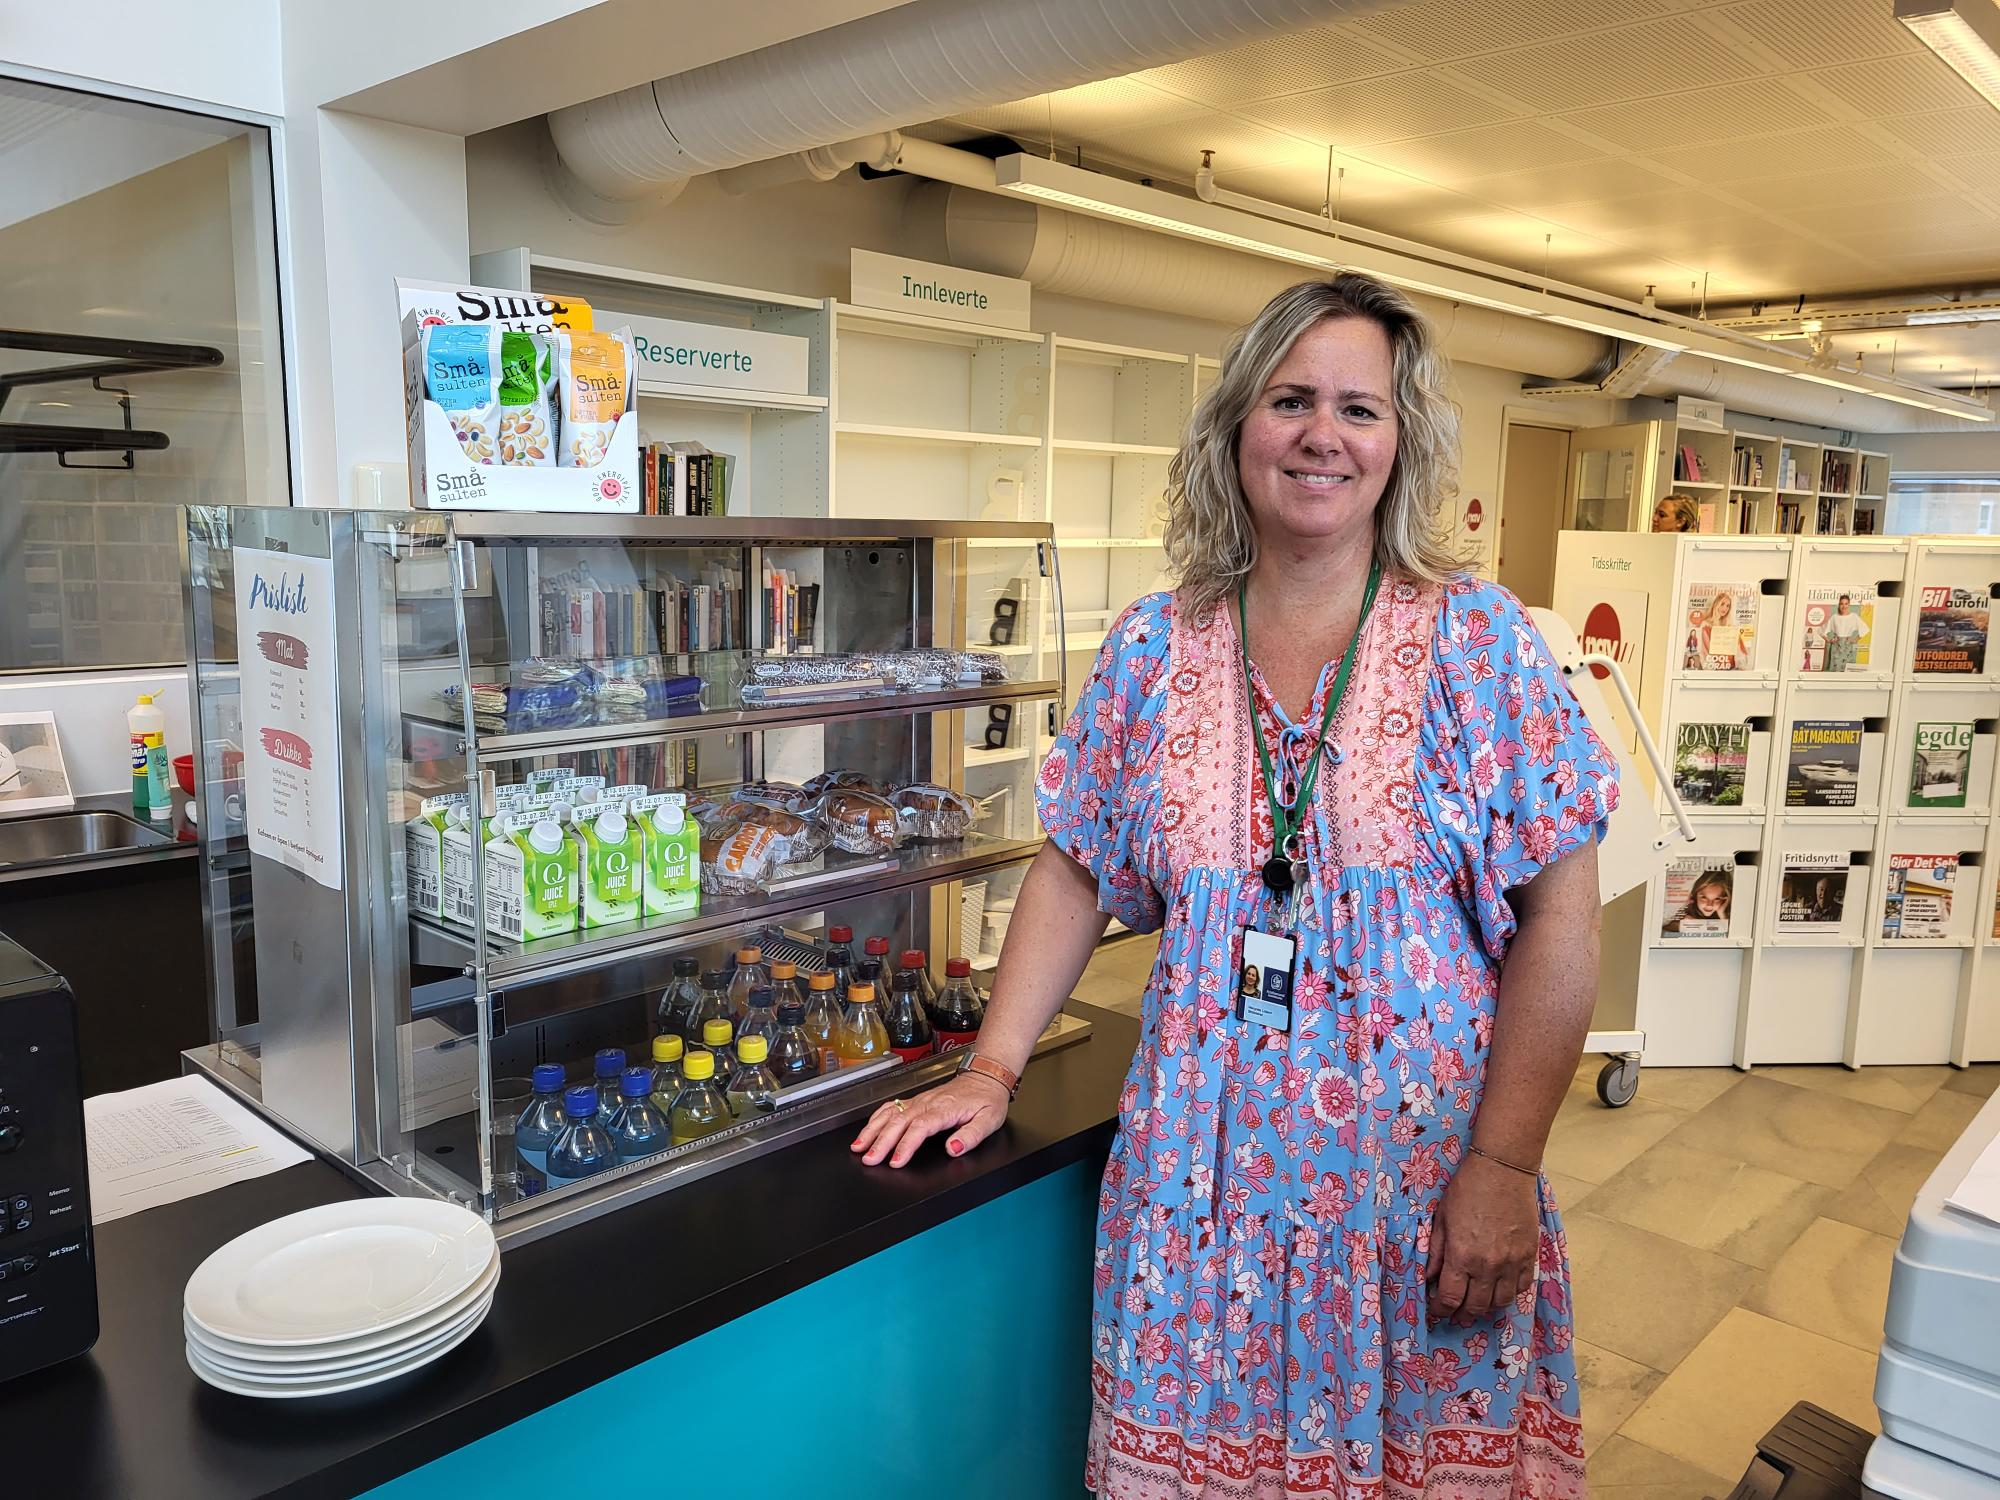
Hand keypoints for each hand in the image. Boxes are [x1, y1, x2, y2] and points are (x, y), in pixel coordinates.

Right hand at [850, 1075, 1010, 1167]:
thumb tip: (953, 1149)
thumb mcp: (989, 1120)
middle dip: (881, 1141)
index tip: (896, 1161)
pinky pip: (892, 1106)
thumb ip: (971, 1136)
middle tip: (869, 1159)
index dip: (906, 1145)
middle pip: (899, 1121)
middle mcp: (928, 1103)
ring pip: (891, 1113)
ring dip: (873, 1129)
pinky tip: (867, 1129)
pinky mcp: (916, 1100)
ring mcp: (920, 1100)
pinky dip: (876, 1118)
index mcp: (945, 1109)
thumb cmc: (987, 1100)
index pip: (920, 1127)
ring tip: (858, 1146)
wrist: (985, 1077)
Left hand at [1426, 1152, 1540, 1326]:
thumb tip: (1428, 1277)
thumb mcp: (1442, 1218)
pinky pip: (1522, 1287)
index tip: (1436, 1311)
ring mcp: (1512, 1263)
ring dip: (1487, 1307)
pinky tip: (1499, 1289)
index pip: (1450, 1298)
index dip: (1440, 1310)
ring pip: (1501, 1302)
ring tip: (1477, 1303)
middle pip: (1476, 1306)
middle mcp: (1488, 1266)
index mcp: (1462, 1256)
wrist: (1502, 1171)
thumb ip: (1436, 1252)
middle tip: (1455, 1312)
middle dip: (1462, 1313)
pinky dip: (1510, 1293)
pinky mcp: (1529, 1255)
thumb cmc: (1466, 1189)